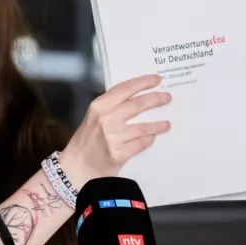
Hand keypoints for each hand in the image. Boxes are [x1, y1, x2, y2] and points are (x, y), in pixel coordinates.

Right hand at [59, 74, 171, 188]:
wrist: (78, 165)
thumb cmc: (86, 139)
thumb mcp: (94, 116)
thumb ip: (111, 106)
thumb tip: (136, 96)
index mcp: (99, 106)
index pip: (125, 89)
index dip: (143, 82)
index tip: (157, 79)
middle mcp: (106, 119)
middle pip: (138, 105)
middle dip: (156, 99)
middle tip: (167, 97)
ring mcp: (114, 137)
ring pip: (143, 127)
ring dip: (158, 125)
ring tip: (166, 124)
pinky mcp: (120, 153)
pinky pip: (141, 143)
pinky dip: (148, 140)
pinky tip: (151, 138)